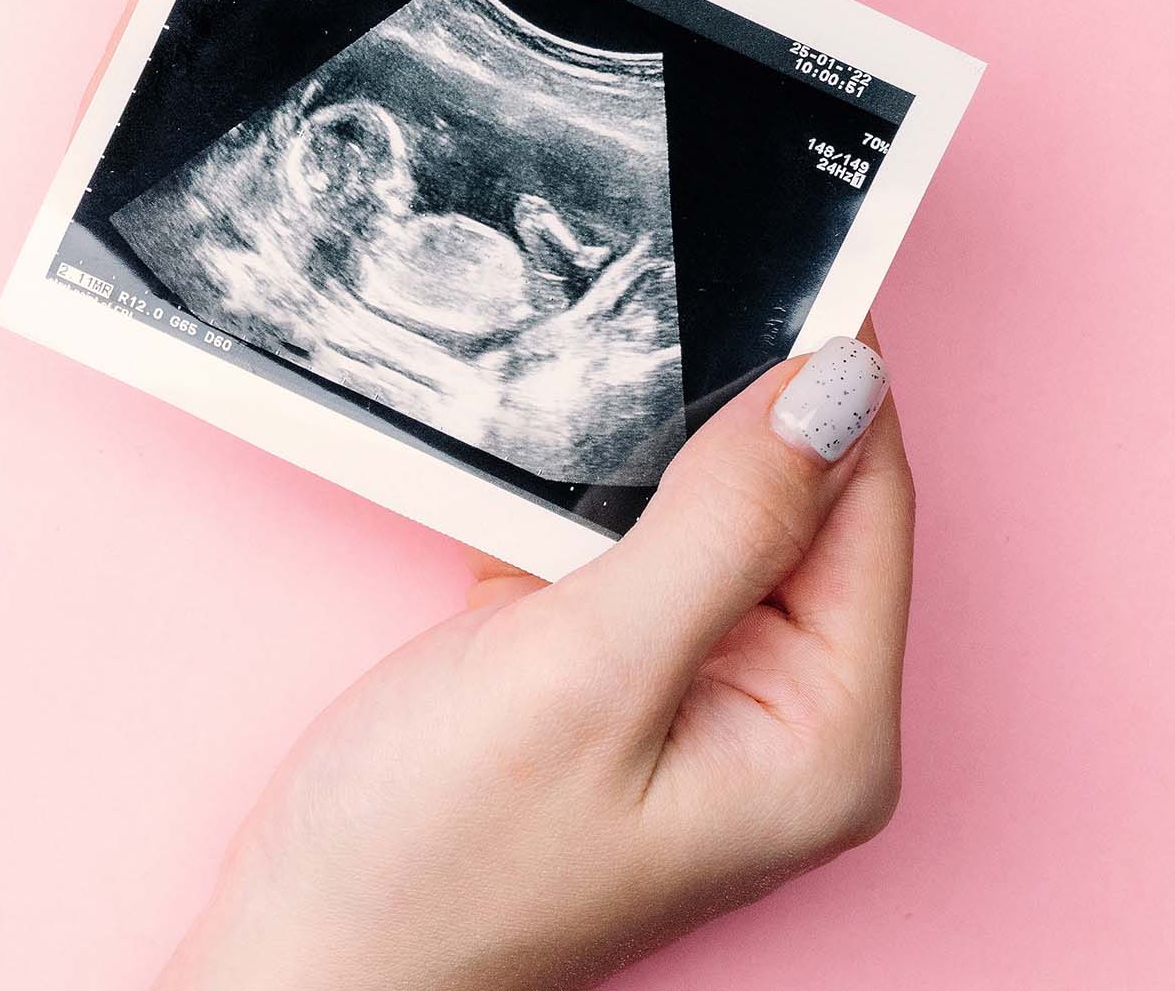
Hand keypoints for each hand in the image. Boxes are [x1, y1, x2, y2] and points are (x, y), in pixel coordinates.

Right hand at [154, 332, 906, 990]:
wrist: (308, 960)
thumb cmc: (435, 858)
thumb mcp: (587, 668)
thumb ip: (724, 521)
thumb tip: (838, 383)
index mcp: (822, 731)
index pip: (866, 499)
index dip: (821, 373)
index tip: (773, 253)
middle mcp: (780, 719)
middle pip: (794, 504)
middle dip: (720, 404)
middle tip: (646, 298)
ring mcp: (693, 703)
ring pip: (700, 518)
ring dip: (639, 448)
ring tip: (579, 368)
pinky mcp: (612, 687)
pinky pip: (625, 554)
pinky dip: (578, 500)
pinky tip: (527, 460)